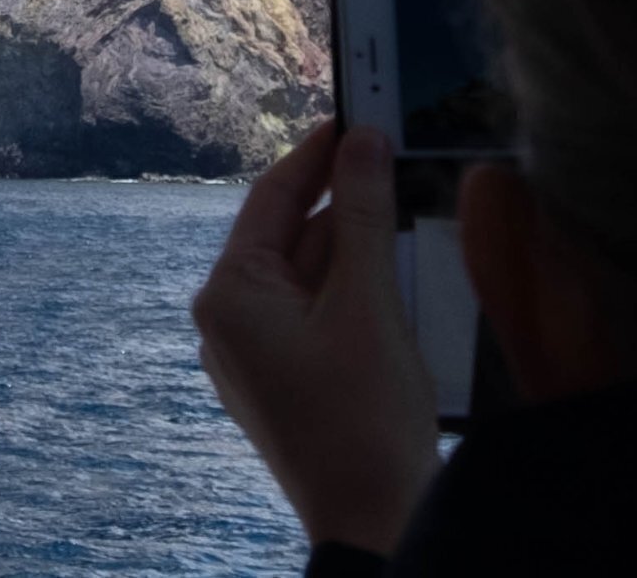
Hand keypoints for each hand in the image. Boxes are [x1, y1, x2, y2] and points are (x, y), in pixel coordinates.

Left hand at [192, 122, 437, 553]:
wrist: (375, 522)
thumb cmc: (366, 419)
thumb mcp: (369, 304)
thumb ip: (365, 216)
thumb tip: (362, 141)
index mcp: (230, 295)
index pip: (272, 197)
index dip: (317, 153)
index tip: (355, 114)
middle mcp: (227, 322)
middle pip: (290, 236)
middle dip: (345, 201)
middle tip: (397, 156)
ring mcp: (253, 357)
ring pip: (308, 277)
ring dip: (356, 247)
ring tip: (408, 208)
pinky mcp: (285, 383)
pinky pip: (316, 315)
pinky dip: (354, 290)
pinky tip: (398, 276)